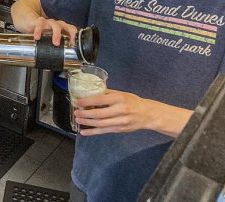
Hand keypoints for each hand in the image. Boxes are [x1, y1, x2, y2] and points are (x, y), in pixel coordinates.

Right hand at [18, 15, 77, 45]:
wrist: (28, 21)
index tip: (75, 45)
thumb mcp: (49, 38)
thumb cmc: (41, 31)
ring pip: (55, 25)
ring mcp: (48, 22)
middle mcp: (56, 24)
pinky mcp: (38, 21)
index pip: (72, 30)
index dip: (75, 37)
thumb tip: (60, 62)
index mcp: (61, 28)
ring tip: (55, 43)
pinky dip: (39, 31)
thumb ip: (54, 47)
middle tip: (70, 44)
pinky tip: (37, 37)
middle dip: (70, 35)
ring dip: (57, 34)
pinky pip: (40, 24)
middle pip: (66, 27)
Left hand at [73, 89, 191, 137]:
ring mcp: (120, 122)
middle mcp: (120, 110)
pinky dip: (93, 132)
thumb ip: (107, 94)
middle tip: (76, 112)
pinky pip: (104, 131)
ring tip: (78, 120)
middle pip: (99, 114)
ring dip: (87, 123)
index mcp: (119, 99)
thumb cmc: (132, 101)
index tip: (77, 101)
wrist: (148, 114)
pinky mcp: (119, 130)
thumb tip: (90, 92)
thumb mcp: (121, 94)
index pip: (100, 100)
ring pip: (100, 124)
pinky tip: (84, 132)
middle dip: (85, 114)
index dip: (87, 101)